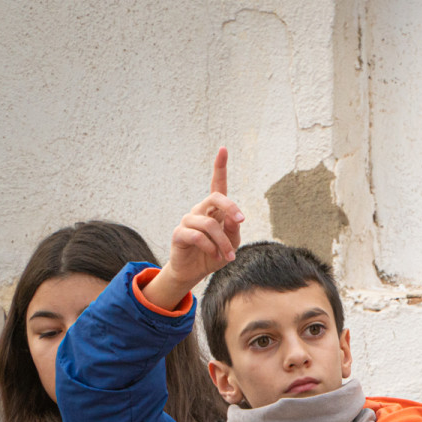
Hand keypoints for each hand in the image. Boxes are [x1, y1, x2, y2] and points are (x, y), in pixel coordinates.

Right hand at [144, 149, 244, 310]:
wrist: (195, 272)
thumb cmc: (215, 254)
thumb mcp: (231, 242)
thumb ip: (234, 229)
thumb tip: (236, 218)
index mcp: (214, 210)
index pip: (217, 184)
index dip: (220, 166)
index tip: (223, 149)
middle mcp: (200, 210)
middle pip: (216, 197)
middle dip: (231, 208)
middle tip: (241, 220)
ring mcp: (188, 220)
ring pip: (209, 224)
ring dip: (223, 242)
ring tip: (228, 256)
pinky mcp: (179, 233)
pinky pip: (197, 236)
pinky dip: (210, 247)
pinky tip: (214, 255)